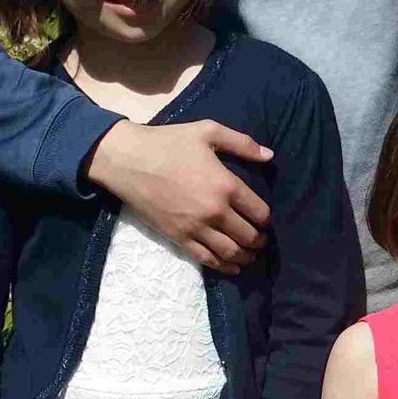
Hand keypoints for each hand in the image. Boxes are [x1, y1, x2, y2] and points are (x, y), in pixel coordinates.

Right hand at [85, 119, 271, 271]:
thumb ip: (241, 143)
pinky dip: (224, 266)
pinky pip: (207, 259)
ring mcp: (196, 228)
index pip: (260, 212)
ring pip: (231, 253)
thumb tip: (269, 156)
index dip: (267, 219)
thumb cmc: (168, 142)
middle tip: (263, 240)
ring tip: (251, 256)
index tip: (266, 220)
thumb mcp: (208, 131)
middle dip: (260, 241)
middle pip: (249, 236)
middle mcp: (215, 211)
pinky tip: (232, 267)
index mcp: (226, 185)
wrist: (128, 160)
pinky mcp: (178, 238)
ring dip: (246, 257)